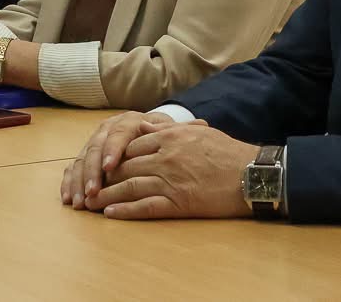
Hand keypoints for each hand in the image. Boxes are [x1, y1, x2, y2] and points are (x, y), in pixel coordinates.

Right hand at [59, 111, 176, 209]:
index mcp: (128, 122)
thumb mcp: (169, 132)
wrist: (152, 131)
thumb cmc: (164, 137)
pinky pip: (73, 167)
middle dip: (91, 172)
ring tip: (80, 202)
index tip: (109, 168)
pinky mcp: (86, 154)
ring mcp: (95, 141)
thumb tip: (171, 128)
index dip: (112, 149)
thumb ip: (169, 132)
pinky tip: (68, 199)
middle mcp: (108, 129)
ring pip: (81, 159)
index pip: (118, 133)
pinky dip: (69, 183)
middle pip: (95, 147)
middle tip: (92, 193)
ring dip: (78, 182)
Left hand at [89, 121, 256, 219]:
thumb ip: (173, 129)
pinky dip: (125, 211)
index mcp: (171, 137)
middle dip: (104, 176)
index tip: (101, 163)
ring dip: (107, 195)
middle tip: (88, 184)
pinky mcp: (178, 202)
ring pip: (129, 186)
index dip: (114, 155)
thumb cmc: (230, 153)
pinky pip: (145, 207)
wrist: (253, 175)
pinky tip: (111, 214)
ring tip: (92, 202)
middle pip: (125, 165)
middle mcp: (166, 156)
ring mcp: (171, 180)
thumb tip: (152, 126)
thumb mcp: (201, 132)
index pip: (132, 144)